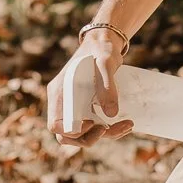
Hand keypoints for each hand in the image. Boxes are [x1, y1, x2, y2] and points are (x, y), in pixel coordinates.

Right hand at [46, 30, 132, 146]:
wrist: (104, 43)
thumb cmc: (100, 50)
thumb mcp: (105, 63)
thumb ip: (107, 87)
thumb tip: (111, 114)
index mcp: (59, 92)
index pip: (56, 124)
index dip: (73, 130)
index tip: (92, 122)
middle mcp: (64, 103)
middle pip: (67, 135)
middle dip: (88, 139)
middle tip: (107, 130)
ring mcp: (75, 107)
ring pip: (82, 135)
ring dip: (104, 136)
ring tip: (126, 126)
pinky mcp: (87, 108)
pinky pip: (94, 128)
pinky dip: (109, 130)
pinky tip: (126, 124)